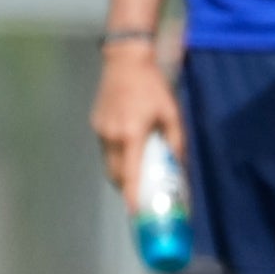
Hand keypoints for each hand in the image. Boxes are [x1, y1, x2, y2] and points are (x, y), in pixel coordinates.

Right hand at [91, 44, 185, 208]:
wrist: (125, 61)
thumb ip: (176, 142)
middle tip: (143, 195)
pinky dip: (117, 158)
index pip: (130, 173)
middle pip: (116, 174)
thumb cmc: (153, 86)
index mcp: (131, 134)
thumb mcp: (172, 114)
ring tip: (138, 176)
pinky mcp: (96, 124)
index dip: (132, 195)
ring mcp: (100, 130)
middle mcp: (111, 136)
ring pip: (109, 164)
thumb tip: (179, 165)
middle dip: (128, 188)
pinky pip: (106, 150)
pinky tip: (130, 153)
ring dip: (122, 174)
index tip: (135, 212)